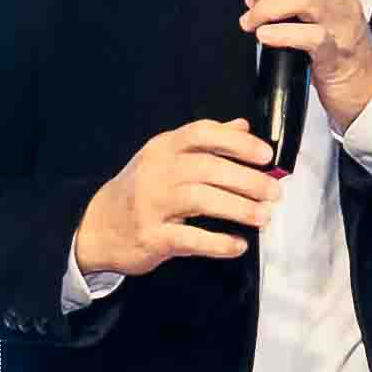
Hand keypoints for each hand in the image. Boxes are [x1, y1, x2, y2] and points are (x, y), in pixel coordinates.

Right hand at [74, 117, 283, 278]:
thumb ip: (206, 142)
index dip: (237, 143)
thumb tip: (243, 126)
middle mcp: (157, 171)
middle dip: (247, 180)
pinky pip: (190, 239)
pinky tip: (238, 245)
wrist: (98, 226)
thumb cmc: (141, 190)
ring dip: (238, 208)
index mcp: (164, 147)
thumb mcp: (167, 158)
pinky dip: (218, 243)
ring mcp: (152, 203)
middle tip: (273, 192)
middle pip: (207, 168)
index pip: (202, 133)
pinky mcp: (151, 236)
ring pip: (201, 200)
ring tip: (263, 217)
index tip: (265, 155)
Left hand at [241, 0, 371, 133]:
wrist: (364, 87)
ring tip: (252, 21)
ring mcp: (341, 26)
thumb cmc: (338, 47)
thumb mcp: (322, 11)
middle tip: (251, 2)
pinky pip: (310, 37)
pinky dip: (281, 34)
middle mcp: (342, 0)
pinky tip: (264, 37)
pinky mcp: (335, 55)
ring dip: (268, 7)